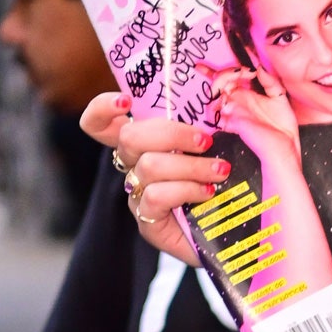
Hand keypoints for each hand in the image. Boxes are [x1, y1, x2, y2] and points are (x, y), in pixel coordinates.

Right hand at [79, 93, 228, 266]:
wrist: (230, 231)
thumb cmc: (222, 181)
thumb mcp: (215, 146)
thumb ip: (205, 123)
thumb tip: (216, 100)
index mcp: (143, 143)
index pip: (100, 124)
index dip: (102, 109)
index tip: (126, 101)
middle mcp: (134, 167)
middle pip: (129, 137)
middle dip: (171, 133)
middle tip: (204, 141)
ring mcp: (138, 195)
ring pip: (150, 166)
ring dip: (191, 166)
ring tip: (220, 171)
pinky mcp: (148, 221)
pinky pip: (157, 196)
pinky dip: (186, 190)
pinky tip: (207, 192)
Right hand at [213, 64, 302, 164]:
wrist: (285, 147)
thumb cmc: (282, 126)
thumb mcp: (279, 97)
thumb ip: (269, 81)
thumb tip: (258, 66)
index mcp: (247, 94)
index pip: (229, 77)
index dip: (223, 68)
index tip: (246, 67)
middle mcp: (237, 101)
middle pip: (219, 82)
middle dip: (225, 74)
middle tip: (238, 72)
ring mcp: (233, 112)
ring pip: (214, 96)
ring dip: (219, 86)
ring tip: (231, 84)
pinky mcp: (232, 124)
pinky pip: (215, 115)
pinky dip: (216, 107)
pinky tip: (226, 102)